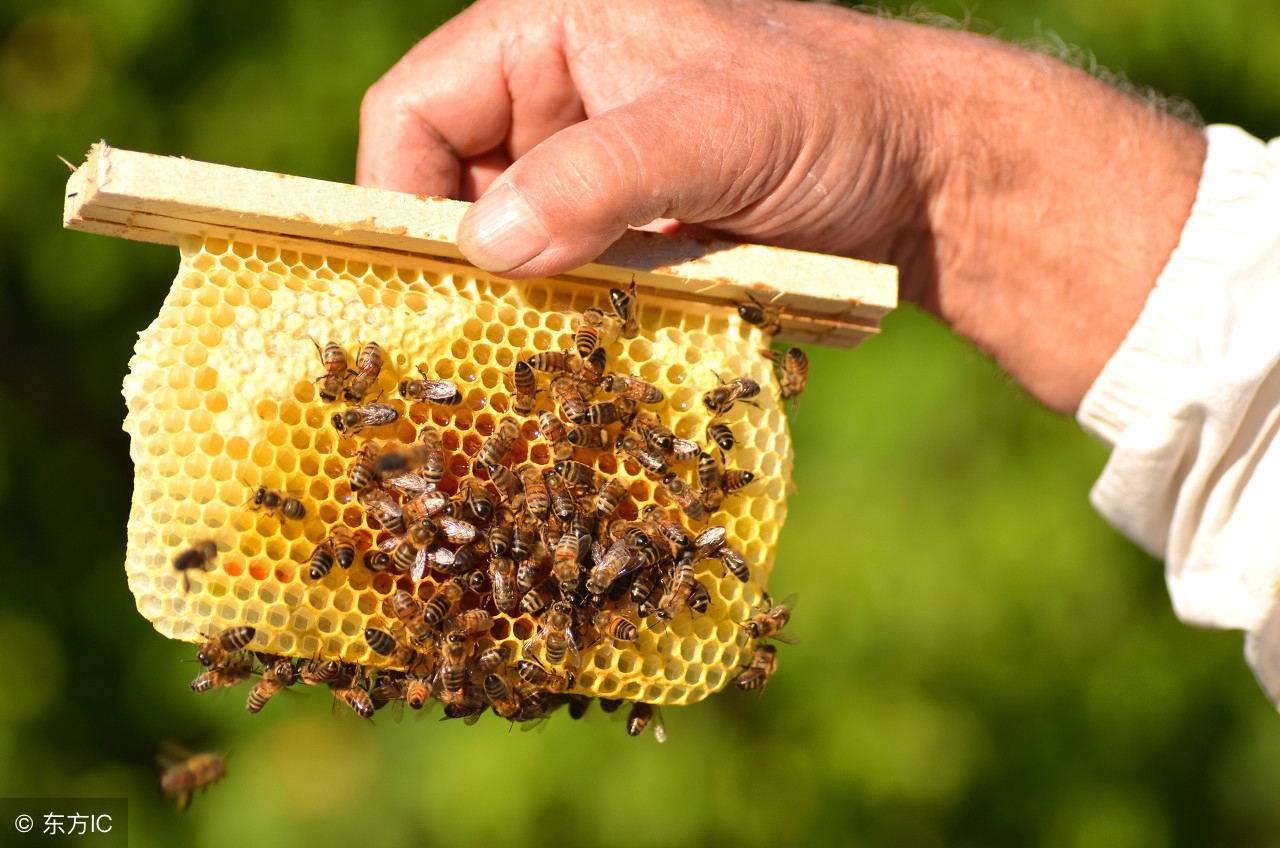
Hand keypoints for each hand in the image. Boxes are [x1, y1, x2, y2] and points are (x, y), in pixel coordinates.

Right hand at [358, 0, 1204, 412]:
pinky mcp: (623, 222)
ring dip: (516, 299)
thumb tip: (483, 244)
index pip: (414, 112)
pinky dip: (563, 311)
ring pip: (503, 241)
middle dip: (458, 265)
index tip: (416, 293)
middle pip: (447, 186)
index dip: (396, 199)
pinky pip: (560, 271)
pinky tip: (583, 348)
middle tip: (475, 346)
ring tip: (535, 355)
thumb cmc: (830, 118)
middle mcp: (552, 93)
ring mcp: (589, 164)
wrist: (925, 173)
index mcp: (546, 29)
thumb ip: (600, 176)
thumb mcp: (716, 131)